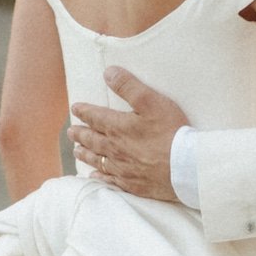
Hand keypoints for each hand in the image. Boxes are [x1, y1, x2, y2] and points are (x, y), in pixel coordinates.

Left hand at [67, 70, 187, 200]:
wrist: (184, 167)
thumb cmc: (171, 132)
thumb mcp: (151, 102)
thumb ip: (129, 87)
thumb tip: (108, 73)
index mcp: (118, 127)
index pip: (95, 117)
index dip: (84, 111)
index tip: (75, 109)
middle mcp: (115, 149)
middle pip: (93, 140)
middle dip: (81, 134)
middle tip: (71, 132)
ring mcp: (123, 168)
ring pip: (98, 160)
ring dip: (86, 154)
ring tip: (77, 151)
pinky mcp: (132, 183)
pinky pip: (109, 179)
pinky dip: (100, 176)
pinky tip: (95, 175)